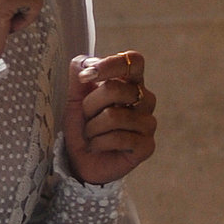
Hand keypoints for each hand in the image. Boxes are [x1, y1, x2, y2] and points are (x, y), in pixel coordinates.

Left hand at [62, 51, 156, 183]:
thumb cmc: (82, 127)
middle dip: (89, 105)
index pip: (133, 61)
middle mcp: (145, 100)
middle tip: (86, 118)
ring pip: (114, 116)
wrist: (81, 161)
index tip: (85, 76)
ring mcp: (148, 123)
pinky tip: (97, 147)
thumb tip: (83, 61)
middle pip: (115, 89)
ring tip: (91, 135)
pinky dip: (99, 143)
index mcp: (132, 83)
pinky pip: (119, 138)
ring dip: (92, 128)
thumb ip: (78, 77)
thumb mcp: (74, 99)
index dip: (110, 65)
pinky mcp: (146, 146)